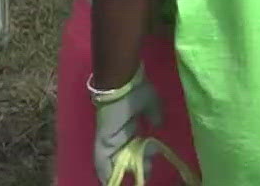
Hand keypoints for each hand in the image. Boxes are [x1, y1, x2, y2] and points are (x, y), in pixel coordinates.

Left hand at [91, 68, 161, 184]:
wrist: (123, 84)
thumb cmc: (137, 91)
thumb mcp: (151, 104)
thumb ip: (154, 115)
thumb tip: (157, 126)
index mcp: (130, 125)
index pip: (135, 146)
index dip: (142, 156)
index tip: (151, 163)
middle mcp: (119, 133)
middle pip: (125, 155)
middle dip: (134, 166)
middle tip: (145, 173)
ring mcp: (109, 138)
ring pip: (112, 160)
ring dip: (119, 172)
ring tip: (121, 183)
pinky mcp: (103, 140)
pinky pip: (102, 160)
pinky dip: (105, 171)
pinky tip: (108, 182)